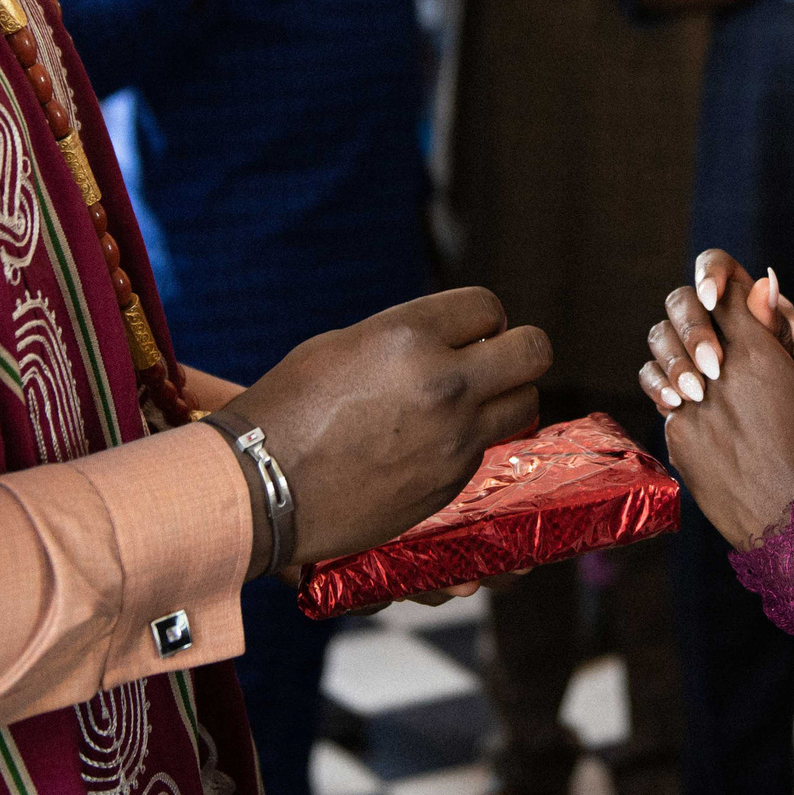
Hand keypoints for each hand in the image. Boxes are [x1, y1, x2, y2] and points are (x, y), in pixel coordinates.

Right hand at [224, 289, 549, 566]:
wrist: (260, 487)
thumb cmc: (288, 409)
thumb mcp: (344, 345)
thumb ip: (407, 338)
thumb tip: (450, 339)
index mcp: (409, 334)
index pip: (488, 307)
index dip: (480, 319)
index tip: (468, 332)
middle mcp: (443, 383)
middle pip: (533, 352)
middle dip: (517, 353)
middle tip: (492, 363)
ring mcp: (453, 438)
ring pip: (525, 405)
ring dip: (506, 400)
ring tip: (470, 407)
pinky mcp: (451, 484)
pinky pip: (489, 450)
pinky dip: (473, 443)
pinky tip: (433, 445)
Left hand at [637, 252, 793, 545]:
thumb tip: (765, 286)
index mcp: (756, 351)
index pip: (723, 287)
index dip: (721, 281)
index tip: (728, 296)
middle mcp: (715, 371)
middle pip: (681, 308)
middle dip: (695, 312)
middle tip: (717, 336)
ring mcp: (689, 405)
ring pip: (660, 352)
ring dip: (680, 352)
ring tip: (706, 377)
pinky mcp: (675, 436)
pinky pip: (664, 398)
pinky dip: (681, 397)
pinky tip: (708, 415)